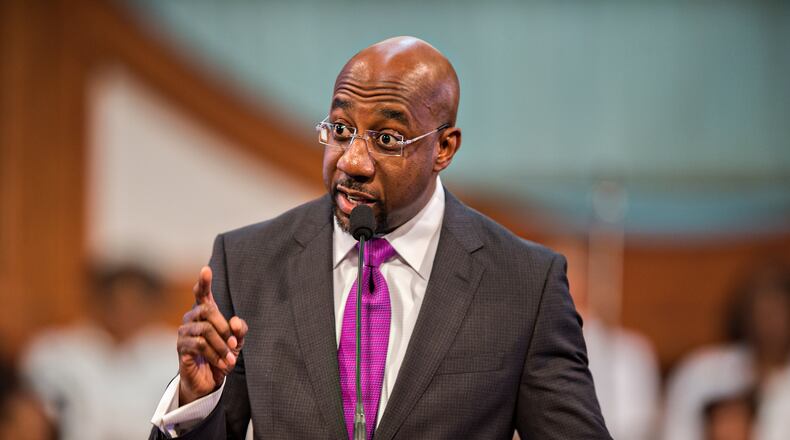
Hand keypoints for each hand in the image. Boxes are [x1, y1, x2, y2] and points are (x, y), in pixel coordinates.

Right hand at [177, 266, 247, 405]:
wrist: (210, 381)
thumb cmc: (222, 355)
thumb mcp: (238, 342)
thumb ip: (240, 330)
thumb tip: (235, 322)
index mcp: (206, 313)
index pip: (202, 294)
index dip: (204, 282)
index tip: (206, 270)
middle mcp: (192, 319)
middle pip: (207, 310)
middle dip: (224, 327)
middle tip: (235, 344)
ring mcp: (184, 332)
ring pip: (205, 329)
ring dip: (221, 345)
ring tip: (230, 359)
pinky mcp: (181, 347)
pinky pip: (198, 345)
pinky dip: (214, 354)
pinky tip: (222, 364)